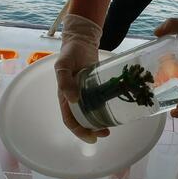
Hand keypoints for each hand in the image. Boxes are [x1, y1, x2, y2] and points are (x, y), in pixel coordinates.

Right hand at [55, 14, 109, 142]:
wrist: (82, 40)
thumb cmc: (70, 52)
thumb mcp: (63, 65)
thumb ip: (65, 81)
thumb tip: (73, 99)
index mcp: (64, 96)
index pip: (69, 120)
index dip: (79, 131)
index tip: (92, 138)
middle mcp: (75, 98)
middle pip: (81, 120)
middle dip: (91, 130)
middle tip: (105, 133)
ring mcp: (85, 93)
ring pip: (90, 113)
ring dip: (98, 122)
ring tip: (110, 127)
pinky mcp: (95, 88)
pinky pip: (99, 102)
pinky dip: (104, 109)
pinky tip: (113, 111)